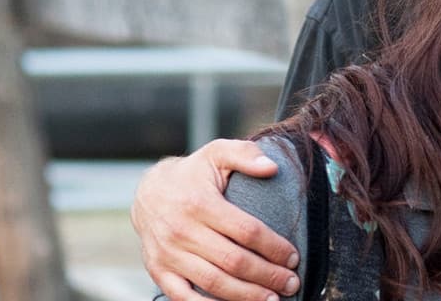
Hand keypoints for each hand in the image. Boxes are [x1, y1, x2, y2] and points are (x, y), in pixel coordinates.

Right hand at [132, 139, 300, 300]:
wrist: (147, 192)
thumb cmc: (192, 174)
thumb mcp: (216, 154)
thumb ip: (245, 155)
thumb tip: (272, 167)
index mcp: (200, 203)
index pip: (246, 231)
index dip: (274, 247)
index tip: (293, 257)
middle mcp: (182, 230)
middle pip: (234, 261)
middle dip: (267, 275)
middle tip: (291, 282)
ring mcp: (168, 254)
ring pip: (214, 283)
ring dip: (247, 295)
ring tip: (273, 299)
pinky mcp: (159, 270)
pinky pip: (184, 297)